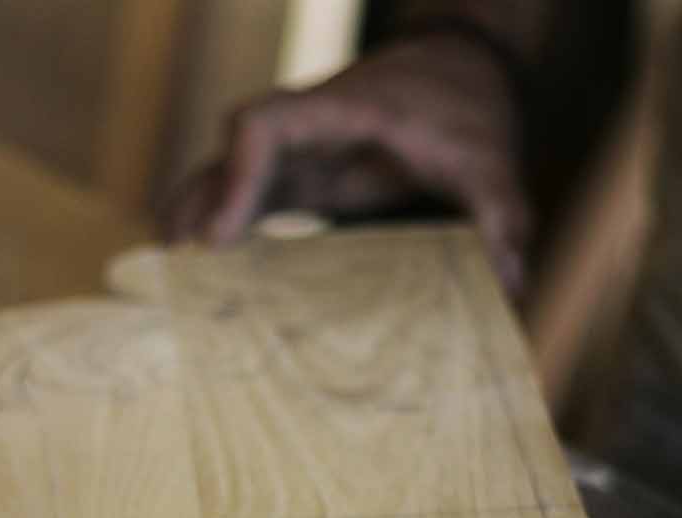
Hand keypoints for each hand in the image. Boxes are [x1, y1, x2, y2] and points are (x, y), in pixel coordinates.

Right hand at [160, 33, 531, 295]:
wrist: (465, 71)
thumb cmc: (470, 112)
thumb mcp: (494, 165)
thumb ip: (503, 217)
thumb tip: (512, 283)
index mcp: (340, 114)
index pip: (262, 126)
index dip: (234, 176)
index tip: (222, 237)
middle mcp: (306, 129)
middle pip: (226, 156)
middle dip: (196, 210)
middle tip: (174, 277)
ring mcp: (298, 150)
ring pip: (225, 172)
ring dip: (195, 216)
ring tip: (169, 279)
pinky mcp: (301, 172)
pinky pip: (243, 190)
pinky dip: (217, 221)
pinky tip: (201, 268)